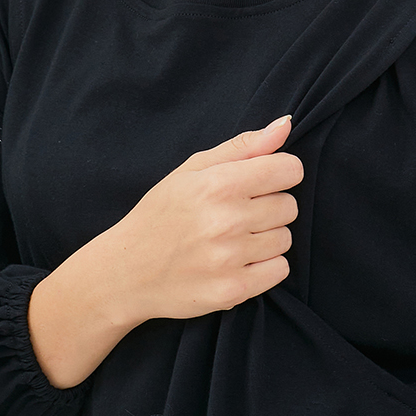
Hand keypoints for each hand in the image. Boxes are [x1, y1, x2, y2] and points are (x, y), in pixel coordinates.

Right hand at [27, 115, 301, 386]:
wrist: (126, 272)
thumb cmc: (161, 215)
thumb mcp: (191, 170)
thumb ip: (243, 147)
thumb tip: (285, 125)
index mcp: (217, 184)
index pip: (289, 169)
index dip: (278, 174)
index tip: (259, 183)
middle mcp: (226, 220)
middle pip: (289, 206)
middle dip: (268, 207)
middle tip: (235, 215)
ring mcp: (230, 258)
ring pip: (285, 239)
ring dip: (265, 238)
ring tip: (232, 240)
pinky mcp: (233, 290)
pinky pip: (280, 270)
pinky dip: (264, 267)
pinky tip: (236, 262)